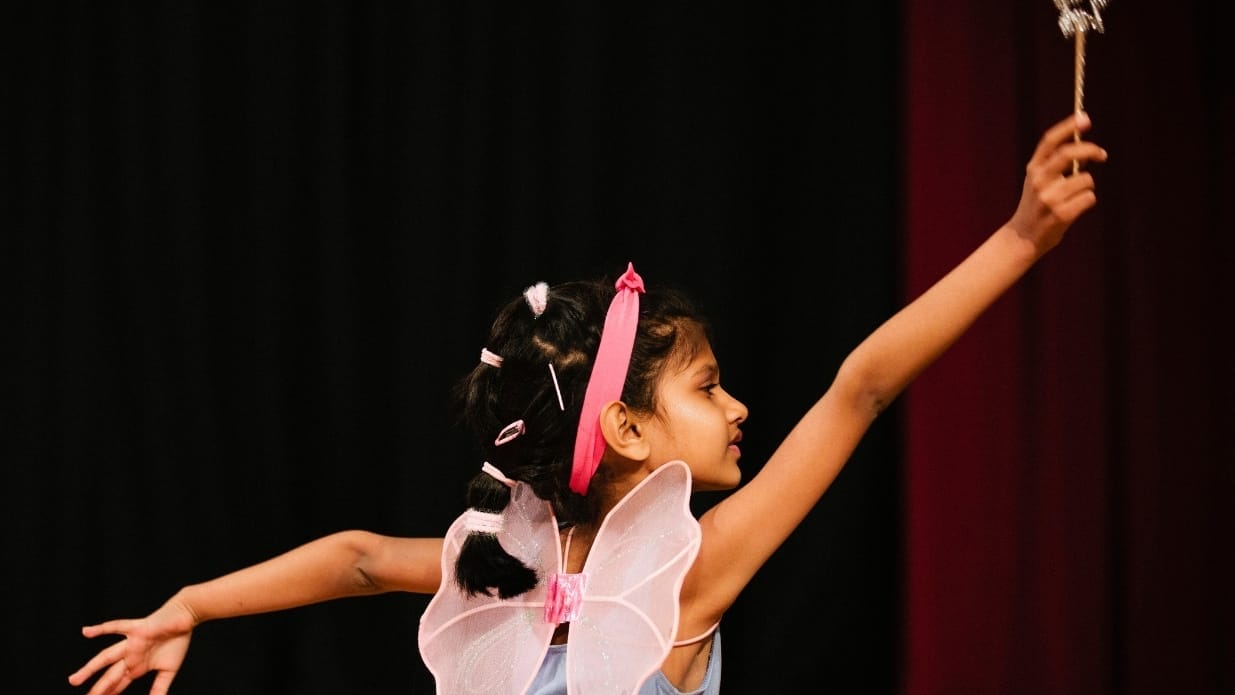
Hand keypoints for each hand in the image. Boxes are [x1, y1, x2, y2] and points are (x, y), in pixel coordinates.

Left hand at [68, 599, 196, 694]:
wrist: (185, 617)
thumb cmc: (177, 641)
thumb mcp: (169, 670)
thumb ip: (160, 688)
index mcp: (137, 666)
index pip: (118, 684)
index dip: (109, 694)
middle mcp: (130, 656)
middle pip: (109, 676)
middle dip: (97, 689)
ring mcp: (131, 643)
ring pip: (106, 657)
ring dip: (90, 668)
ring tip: (73, 681)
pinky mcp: (136, 629)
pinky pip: (117, 627)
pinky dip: (102, 629)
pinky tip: (86, 632)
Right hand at [1006, 111, 1108, 253]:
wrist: (1023, 238)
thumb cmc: (1036, 206)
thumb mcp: (1037, 181)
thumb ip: (1054, 165)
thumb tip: (1087, 151)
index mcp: (1032, 169)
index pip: (1049, 141)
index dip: (1068, 126)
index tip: (1085, 118)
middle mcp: (1038, 181)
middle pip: (1069, 153)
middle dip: (1090, 150)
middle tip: (1102, 154)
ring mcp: (1049, 198)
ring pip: (1086, 179)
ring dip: (1087, 186)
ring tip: (1074, 198)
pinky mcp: (1061, 214)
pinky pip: (1089, 198)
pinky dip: (1087, 201)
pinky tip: (1074, 209)